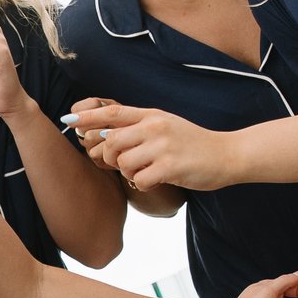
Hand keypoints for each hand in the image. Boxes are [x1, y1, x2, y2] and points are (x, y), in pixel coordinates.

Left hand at [66, 100, 238, 191]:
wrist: (228, 154)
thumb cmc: (193, 145)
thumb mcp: (166, 126)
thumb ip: (139, 128)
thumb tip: (105, 137)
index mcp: (152, 115)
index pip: (113, 113)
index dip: (88, 116)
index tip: (69, 119)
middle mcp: (155, 127)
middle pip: (110, 141)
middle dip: (107, 157)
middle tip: (118, 164)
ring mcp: (163, 146)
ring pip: (122, 162)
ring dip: (127, 172)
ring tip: (144, 172)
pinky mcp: (170, 167)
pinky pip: (138, 180)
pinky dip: (142, 184)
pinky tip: (156, 180)